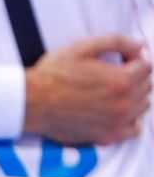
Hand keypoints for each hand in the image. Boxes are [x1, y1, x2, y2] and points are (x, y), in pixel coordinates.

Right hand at [26, 35, 150, 144]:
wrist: (34, 101)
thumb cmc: (54, 73)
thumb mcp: (81, 47)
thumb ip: (115, 41)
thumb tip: (139, 44)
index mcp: (121, 80)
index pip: (146, 66)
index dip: (133, 57)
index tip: (119, 58)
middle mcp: (125, 103)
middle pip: (146, 85)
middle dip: (134, 75)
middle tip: (111, 71)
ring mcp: (119, 122)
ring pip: (143, 105)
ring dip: (133, 95)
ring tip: (110, 89)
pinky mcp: (110, 135)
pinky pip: (135, 127)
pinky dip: (130, 117)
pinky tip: (113, 108)